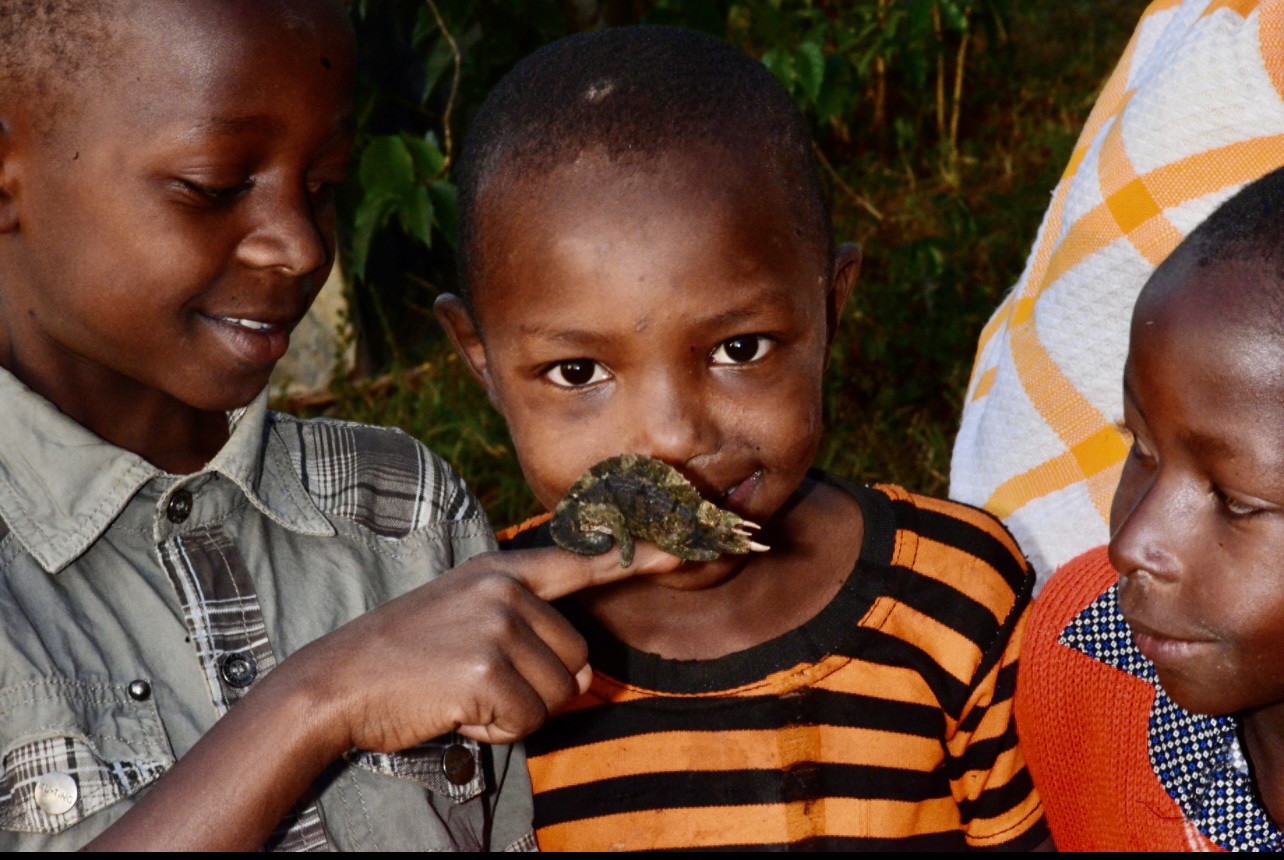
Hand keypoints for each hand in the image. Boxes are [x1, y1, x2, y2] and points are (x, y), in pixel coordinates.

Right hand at [294, 543, 680, 751]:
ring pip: (558, 692)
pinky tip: (455, 709)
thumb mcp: (470, 626)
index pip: (589, 559)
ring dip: (516, 709)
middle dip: (537, 686)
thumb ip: (532, 637)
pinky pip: (529, 719)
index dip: (649, 553)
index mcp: (504, 571)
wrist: (338, 682)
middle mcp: (506, 588)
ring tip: (460, 691)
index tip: (700, 540)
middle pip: (577, 659)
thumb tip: (591, 683)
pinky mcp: (485, 667)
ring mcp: (496, 624)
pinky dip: (496, 728)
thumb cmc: (408, 658)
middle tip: (473, 680)